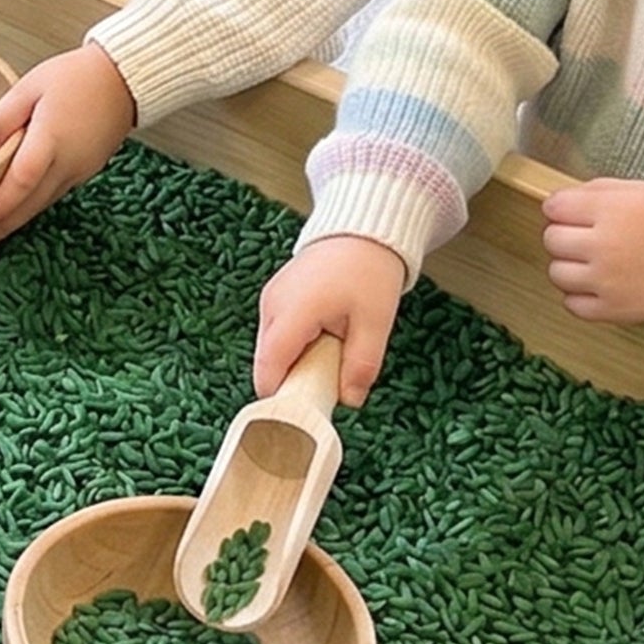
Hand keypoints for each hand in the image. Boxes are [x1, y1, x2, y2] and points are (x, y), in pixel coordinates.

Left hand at [0, 43, 135, 244]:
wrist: (125, 79)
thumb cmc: (78, 76)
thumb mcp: (31, 83)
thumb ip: (6, 114)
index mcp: (51, 137)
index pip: (23, 179)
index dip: (2, 204)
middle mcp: (68, 160)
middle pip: (33, 202)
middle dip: (5, 224)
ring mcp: (81, 169)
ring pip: (45, 202)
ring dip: (19, 218)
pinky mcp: (88, 170)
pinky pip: (57, 192)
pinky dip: (37, 204)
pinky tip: (22, 207)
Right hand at [254, 234, 409, 400]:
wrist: (362, 230)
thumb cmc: (369, 270)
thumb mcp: (375, 322)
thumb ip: (361, 365)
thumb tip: (349, 401)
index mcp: (293, 312)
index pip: (269, 370)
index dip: (281, 398)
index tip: (305, 413)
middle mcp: (272, 307)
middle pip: (267, 364)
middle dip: (293, 381)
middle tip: (328, 383)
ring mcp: (270, 300)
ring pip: (271, 351)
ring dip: (296, 363)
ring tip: (330, 354)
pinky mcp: (275, 297)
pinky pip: (278, 334)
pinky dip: (296, 346)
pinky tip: (323, 338)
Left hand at [541, 177, 643, 323]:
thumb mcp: (640, 191)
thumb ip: (596, 191)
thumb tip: (559, 201)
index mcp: (610, 211)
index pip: (554, 207)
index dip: (562, 209)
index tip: (572, 213)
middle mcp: (604, 245)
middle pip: (552, 239)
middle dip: (565, 236)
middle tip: (586, 238)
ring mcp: (606, 280)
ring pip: (556, 273)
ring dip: (570, 267)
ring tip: (595, 262)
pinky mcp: (612, 308)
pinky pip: (571, 304)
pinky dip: (581, 296)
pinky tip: (599, 284)